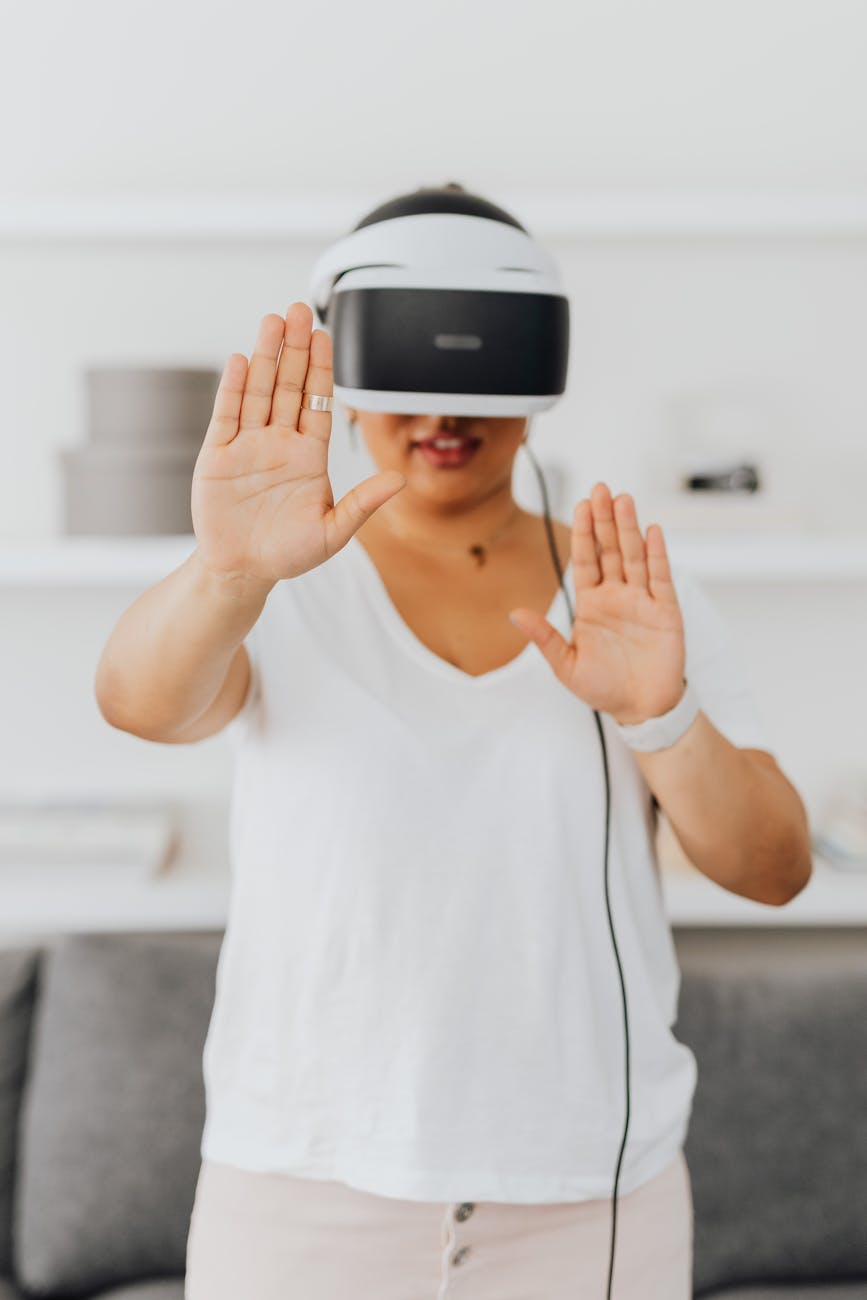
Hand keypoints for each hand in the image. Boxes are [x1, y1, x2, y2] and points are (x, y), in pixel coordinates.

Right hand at [191, 302, 406, 583]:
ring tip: (273, 321)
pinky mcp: (217, 456)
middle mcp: (279, 443)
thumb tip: (400, 481)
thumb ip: (363, 503)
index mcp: (309, 456)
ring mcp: (247, 446)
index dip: (321, 368)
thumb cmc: (288, 554)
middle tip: (299, 311)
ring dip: (265, 356)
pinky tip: (242, 361)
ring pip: (258, 391)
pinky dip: (234, 388)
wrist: (243, 572)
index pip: (317, 402)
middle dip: (295, 348)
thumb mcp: (333, 532)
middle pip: (289, 386)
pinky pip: (227, 415)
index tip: (325, 335)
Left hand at [508, 482, 685, 724]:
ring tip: (624, 500)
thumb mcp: (566, 666)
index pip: (586, 560)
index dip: (584, 533)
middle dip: (605, 520)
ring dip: (630, 529)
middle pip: (610, 550)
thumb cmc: (603, 688)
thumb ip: (545, 638)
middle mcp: (617, 596)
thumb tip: (515, 614)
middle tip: (601, 488)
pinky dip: (658, 555)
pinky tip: (653, 532)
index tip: (581, 504)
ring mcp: (642, 601)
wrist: (640, 709)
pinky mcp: (666, 612)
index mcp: (591, 604)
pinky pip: (660, 578)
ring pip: (635, 557)